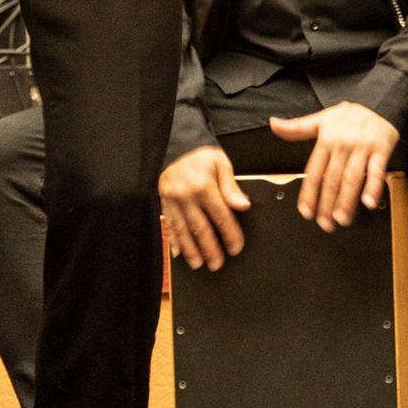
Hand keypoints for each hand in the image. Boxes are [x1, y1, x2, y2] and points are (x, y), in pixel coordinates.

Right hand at [159, 145, 251, 270]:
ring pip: (182, 230)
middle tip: (217, 264)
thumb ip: (231, 187)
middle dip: (210, 249)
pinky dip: (173, 240)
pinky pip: (169, 224)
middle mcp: (186, 195)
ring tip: (198, 264)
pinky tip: (178, 253)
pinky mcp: (163, 201)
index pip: (220, 216)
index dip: (230, 234)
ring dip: (190, 250)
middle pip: (200, 228)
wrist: (176, 143)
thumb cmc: (202, 155)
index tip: (236, 248)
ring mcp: (172, 200)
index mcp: (204, 185)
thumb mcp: (221, 164)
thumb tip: (244, 206)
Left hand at [269, 101, 399, 226]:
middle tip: (325, 223)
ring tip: (342, 219)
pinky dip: (373, 187)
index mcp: (326, 140)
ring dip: (346, 201)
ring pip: (352, 178)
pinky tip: (368, 202)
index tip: (306, 212)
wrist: (378, 100)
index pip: (314, 172)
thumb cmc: (349, 114)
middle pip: (332, 180)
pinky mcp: (380, 149)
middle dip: (327, 204)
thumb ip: (297, 127)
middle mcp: (342, 144)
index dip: (309, 194)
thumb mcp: (321, 119)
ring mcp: (362, 147)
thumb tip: (273, 124)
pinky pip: (377, 170)